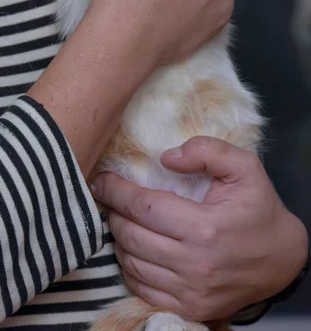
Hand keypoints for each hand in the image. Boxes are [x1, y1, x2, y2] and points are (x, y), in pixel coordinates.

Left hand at [92, 137, 307, 321]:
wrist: (282, 259)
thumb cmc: (259, 209)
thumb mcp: (245, 167)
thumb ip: (208, 151)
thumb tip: (166, 158)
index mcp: (204, 227)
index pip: (143, 208)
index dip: (116, 192)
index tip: (101, 180)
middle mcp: (193, 264)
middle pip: (131, 236)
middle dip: (113, 213)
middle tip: (111, 198)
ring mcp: (190, 291)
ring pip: (132, 263)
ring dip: (119, 239)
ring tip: (121, 220)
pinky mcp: (189, 308)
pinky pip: (142, 289)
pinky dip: (130, 267)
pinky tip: (134, 249)